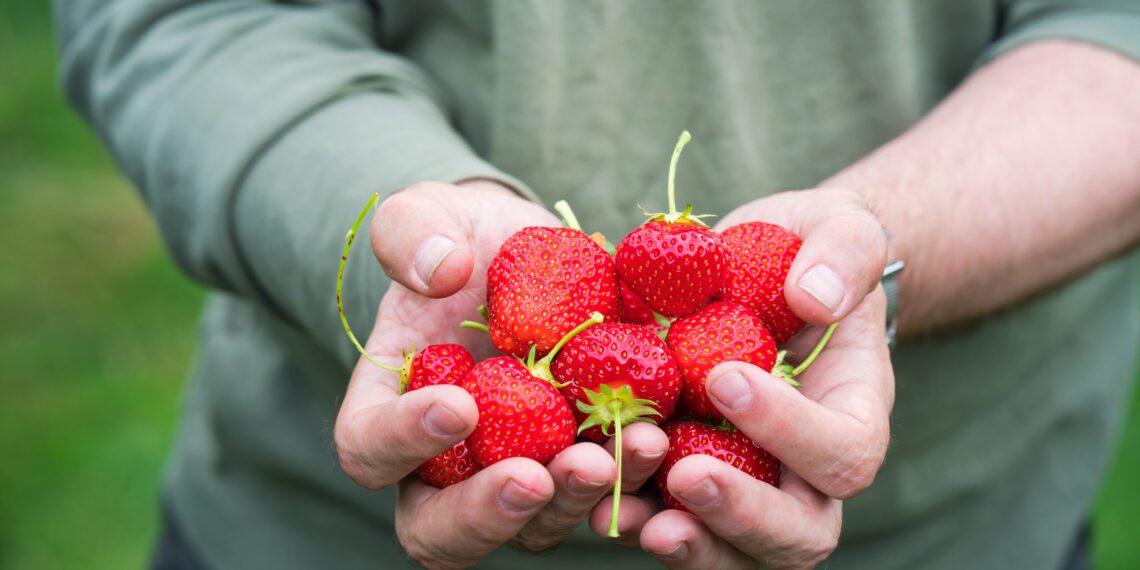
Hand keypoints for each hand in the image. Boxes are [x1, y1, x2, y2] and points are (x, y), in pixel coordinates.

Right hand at [333, 180, 667, 567]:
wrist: (530, 254)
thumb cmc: (462, 240)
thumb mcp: (428, 215)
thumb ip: (412, 232)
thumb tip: (440, 269)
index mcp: (389, 408)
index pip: (369, 449)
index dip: (403, 440)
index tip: (457, 403)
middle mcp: (447, 463)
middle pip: (443, 528)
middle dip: (490, 510)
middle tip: (537, 473)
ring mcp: (517, 473)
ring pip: (534, 526)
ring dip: (578, 499)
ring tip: (629, 446)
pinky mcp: (580, 464)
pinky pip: (603, 500)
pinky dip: (634, 485)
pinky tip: (662, 446)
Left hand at [589, 189, 894, 568]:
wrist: (755, 273)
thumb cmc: (804, 251)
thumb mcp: (836, 227)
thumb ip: (842, 253)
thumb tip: (815, 298)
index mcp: (851, 414)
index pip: (844, 452)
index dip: (791, 430)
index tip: (725, 376)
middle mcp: (806, 471)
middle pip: (800, 532)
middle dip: (742, 512)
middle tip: (684, 475)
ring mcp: (749, 486)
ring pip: (735, 551)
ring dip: (687, 542)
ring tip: (631, 517)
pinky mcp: (688, 480)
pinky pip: (674, 524)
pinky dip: (637, 520)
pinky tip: (592, 502)